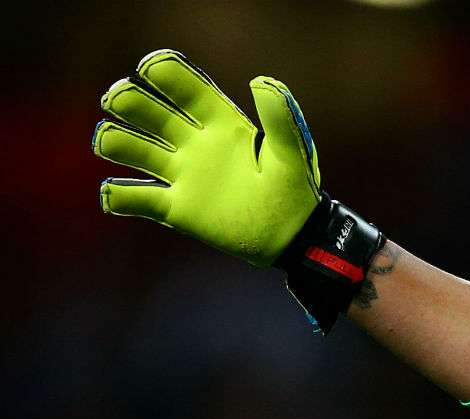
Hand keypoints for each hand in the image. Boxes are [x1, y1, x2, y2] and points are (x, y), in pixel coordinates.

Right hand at [93, 49, 321, 267]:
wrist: (293, 237)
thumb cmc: (295, 191)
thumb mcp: (293, 153)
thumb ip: (281, 118)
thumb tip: (261, 81)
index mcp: (221, 123)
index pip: (186, 88)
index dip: (164, 73)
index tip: (148, 67)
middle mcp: (194, 144)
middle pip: (148, 111)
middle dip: (128, 100)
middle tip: (118, 100)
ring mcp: (182, 175)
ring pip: (133, 148)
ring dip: (114, 141)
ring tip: (111, 143)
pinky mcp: (176, 208)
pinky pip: (135, 199)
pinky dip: (117, 196)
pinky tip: (114, 194)